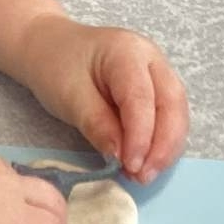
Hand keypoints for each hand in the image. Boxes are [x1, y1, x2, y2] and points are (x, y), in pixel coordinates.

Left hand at [11, 16, 189, 185]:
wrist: (47, 47)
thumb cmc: (55, 66)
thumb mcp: (68, 96)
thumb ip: (97, 125)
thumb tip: (121, 157)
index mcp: (127, 51)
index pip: (142, 97)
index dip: (141, 135)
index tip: (130, 166)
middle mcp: (151, 59)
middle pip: (171, 104)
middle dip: (163, 145)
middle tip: (143, 176)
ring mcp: (156, 73)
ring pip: (175, 113)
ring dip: (165, 148)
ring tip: (143, 175)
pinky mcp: (154, 90)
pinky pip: (167, 118)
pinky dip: (160, 143)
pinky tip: (145, 163)